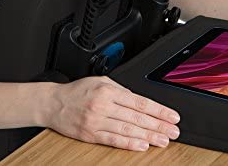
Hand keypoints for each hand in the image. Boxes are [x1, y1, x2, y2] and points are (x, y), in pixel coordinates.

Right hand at [47, 75, 180, 151]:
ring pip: (128, 130)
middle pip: (137, 118)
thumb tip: (139, 101)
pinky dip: (129, 144)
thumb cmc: (78, 91)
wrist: (54, 103)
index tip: (172, 116)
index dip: (159, 110)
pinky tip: (142, 146)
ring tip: (163, 140)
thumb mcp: (100, 81)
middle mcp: (104, 105)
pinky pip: (113, 140)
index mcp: (108, 90)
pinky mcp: (91, 135)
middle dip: (158, 125)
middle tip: (173, 131)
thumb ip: (120, 90)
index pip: (140, 102)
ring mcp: (97, 121)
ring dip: (148, 136)